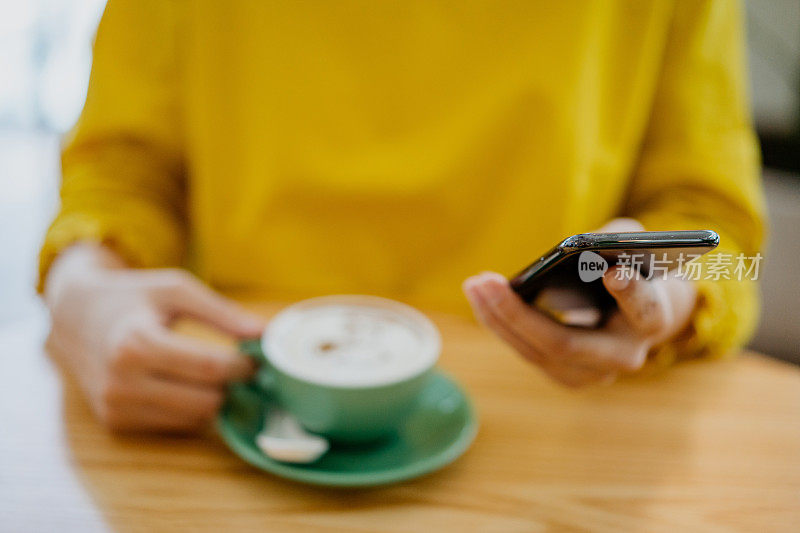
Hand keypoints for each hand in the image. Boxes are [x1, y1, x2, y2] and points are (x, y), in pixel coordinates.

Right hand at [44, 244, 265, 431]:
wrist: (76, 316)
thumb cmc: (134, 297)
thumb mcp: (176, 289)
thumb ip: (222, 312)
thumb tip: (263, 333)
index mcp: (136, 344)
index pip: (210, 369)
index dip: (243, 366)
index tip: (256, 356)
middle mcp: (122, 382)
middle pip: (206, 401)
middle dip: (230, 385)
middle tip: (240, 365)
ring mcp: (116, 407)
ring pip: (194, 419)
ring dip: (213, 399)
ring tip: (214, 373)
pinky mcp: (116, 423)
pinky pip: (174, 426)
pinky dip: (191, 409)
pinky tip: (189, 385)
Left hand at [462, 219, 697, 386]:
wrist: (641, 313)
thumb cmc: (637, 268)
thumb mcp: (636, 246)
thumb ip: (620, 239)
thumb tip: (581, 246)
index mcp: (653, 320)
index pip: (645, 311)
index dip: (631, 295)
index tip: (612, 272)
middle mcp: (624, 356)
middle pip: (566, 345)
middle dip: (519, 315)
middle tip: (486, 282)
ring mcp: (593, 373)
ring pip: (537, 352)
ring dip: (498, 318)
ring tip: (475, 285)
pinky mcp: (565, 374)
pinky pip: (525, 351)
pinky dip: (500, 323)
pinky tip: (480, 297)